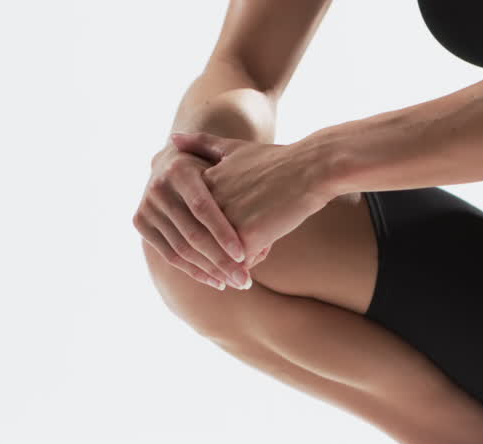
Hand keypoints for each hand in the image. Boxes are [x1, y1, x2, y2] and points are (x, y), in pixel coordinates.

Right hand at [133, 145, 250, 290]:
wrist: (170, 162)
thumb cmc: (211, 165)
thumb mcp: (221, 158)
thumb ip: (238, 175)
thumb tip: (259, 180)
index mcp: (179, 170)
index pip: (202, 208)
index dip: (222, 233)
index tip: (244, 255)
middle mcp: (158, 188)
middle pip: (192, 234)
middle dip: (220, 261)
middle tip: (244, 281)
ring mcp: (147, 207)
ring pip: (181, 249)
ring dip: (210, 271)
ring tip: (236, 283)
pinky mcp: (141, 222)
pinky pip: (170, 255)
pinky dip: (195, 271)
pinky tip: (217, 281)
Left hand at [170, 132, 334, 264]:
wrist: (310, 168)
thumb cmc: (276, 161)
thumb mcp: (234, 148)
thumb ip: (201, 144)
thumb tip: (172, 139)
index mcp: (197, 185)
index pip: (195, 223)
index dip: (216, 226)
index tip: (240, 215)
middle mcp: (205, 205)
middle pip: (205, 244)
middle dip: (223, 248)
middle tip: (250, 234)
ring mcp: (223, 223)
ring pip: (220, 258)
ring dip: (236, 257)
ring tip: (259, 238)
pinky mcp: (244, 238)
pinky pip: (239, 265)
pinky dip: (252, 261)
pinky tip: (268, 242)